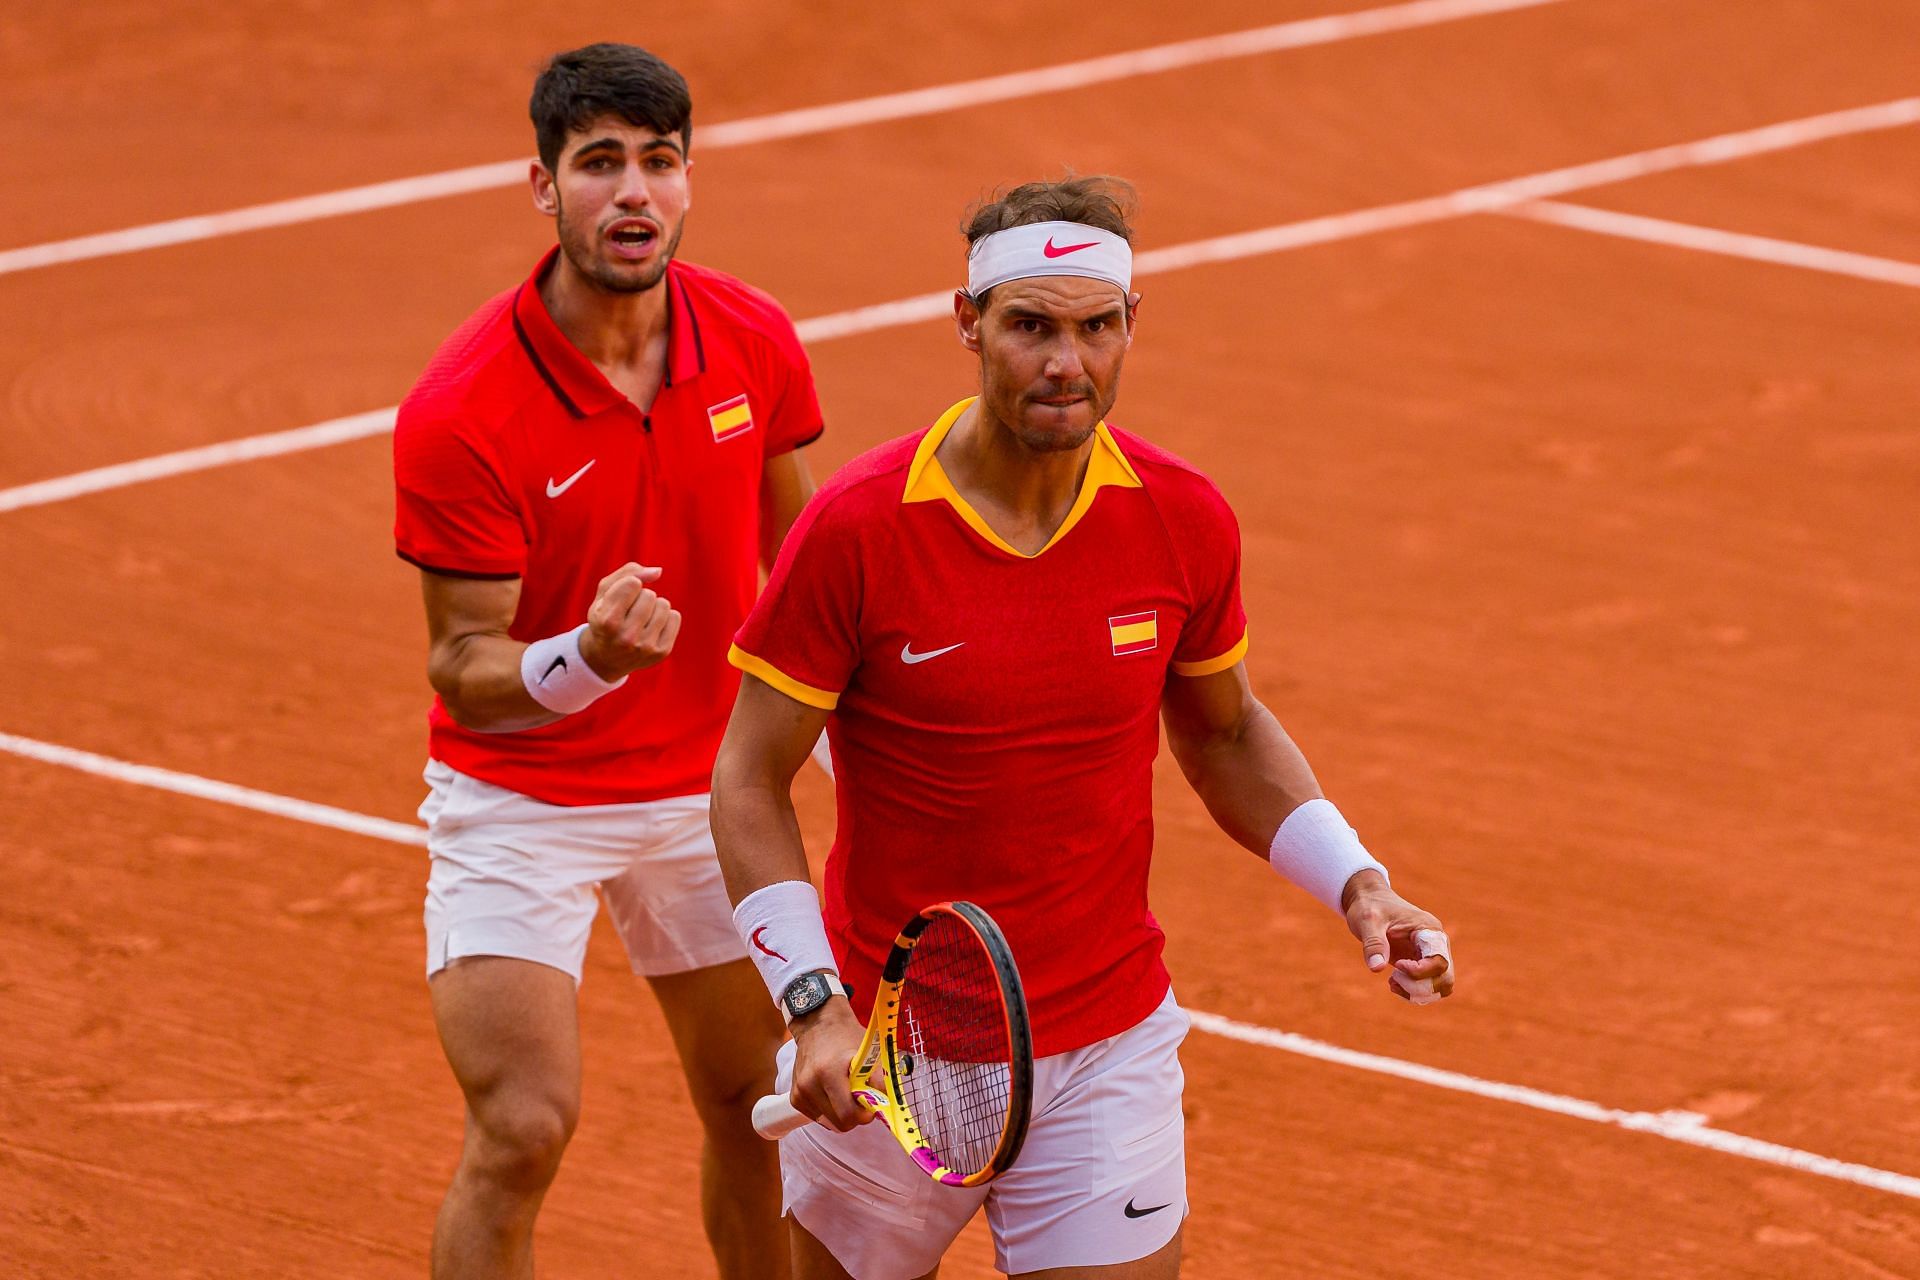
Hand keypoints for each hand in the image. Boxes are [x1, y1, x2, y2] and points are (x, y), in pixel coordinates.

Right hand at [580, 563, 680, 679]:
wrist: (607, 658)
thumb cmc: (605, 616)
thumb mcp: (604, 593)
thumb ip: (627, 573)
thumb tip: (658, 572)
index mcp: (607, 621)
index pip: (632, 583)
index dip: (629, 584)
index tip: (621, 597)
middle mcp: (626, 637)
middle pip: (649, 594)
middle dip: (641, 596)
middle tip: (629, 612)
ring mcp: (645, 647)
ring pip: (663, 604)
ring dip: (654, 606)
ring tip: (641, 619)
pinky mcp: (661, 652)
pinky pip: (675, 616)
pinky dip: (665, 617)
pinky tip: (651, 627)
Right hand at [787, 998, 873, 1131]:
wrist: (817, 1023)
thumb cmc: (846, 1037)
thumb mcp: (868, 1054)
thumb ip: (878, 1081)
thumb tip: (886, 1107)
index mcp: (829, 1072)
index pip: (848, 1115)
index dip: (864, 1115)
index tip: (869, 1103)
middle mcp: (810, 1084)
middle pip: (839, 1123)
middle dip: (854, 1115)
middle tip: (859, 1097)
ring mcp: (800, 1091)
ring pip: (829, 1122)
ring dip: (840, 1112)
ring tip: (844, 1090)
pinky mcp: (795, 1097)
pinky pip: (818, 1117)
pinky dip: (828, 1110)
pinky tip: (830, 1091)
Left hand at [1342, 871, 1455, 1004]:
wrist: (1369, 900)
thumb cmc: (1369, 906)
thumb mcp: (1367, 921)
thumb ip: (1373, 943)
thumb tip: (1376, 969)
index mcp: (1429, 929)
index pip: (1439, 960)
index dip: (1419, 971)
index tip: (1398, 965)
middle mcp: (1436, 943)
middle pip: (1445, 978)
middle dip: (1419, 986)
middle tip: (1393, 978)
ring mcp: (1431, 955)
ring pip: (1441, 986)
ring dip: (1418, 992)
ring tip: (1392, 981)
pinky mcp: (1422, 964)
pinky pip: (1430, 987)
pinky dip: (1414, 993)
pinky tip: (1393, 983)